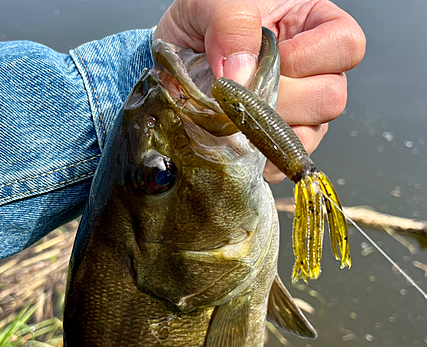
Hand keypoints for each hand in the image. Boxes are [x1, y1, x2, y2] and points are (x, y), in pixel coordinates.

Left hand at [154, 0, 365, 181]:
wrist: (174, 67)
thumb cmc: (198, 28)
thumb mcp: (208, 6)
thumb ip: (231, 23)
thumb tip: (243, 74)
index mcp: (311, 26)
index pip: (345, 46)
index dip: (308, 58)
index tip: (271, 56)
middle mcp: (314, 71)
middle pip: (332, 97)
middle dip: (284, 99)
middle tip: (247, 92)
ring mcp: (301, 110)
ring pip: (312, 132)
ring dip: (271, 130)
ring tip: (240, 116)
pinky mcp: (281, 140)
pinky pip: (286, 159)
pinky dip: (264, 157)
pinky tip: (242, 143)